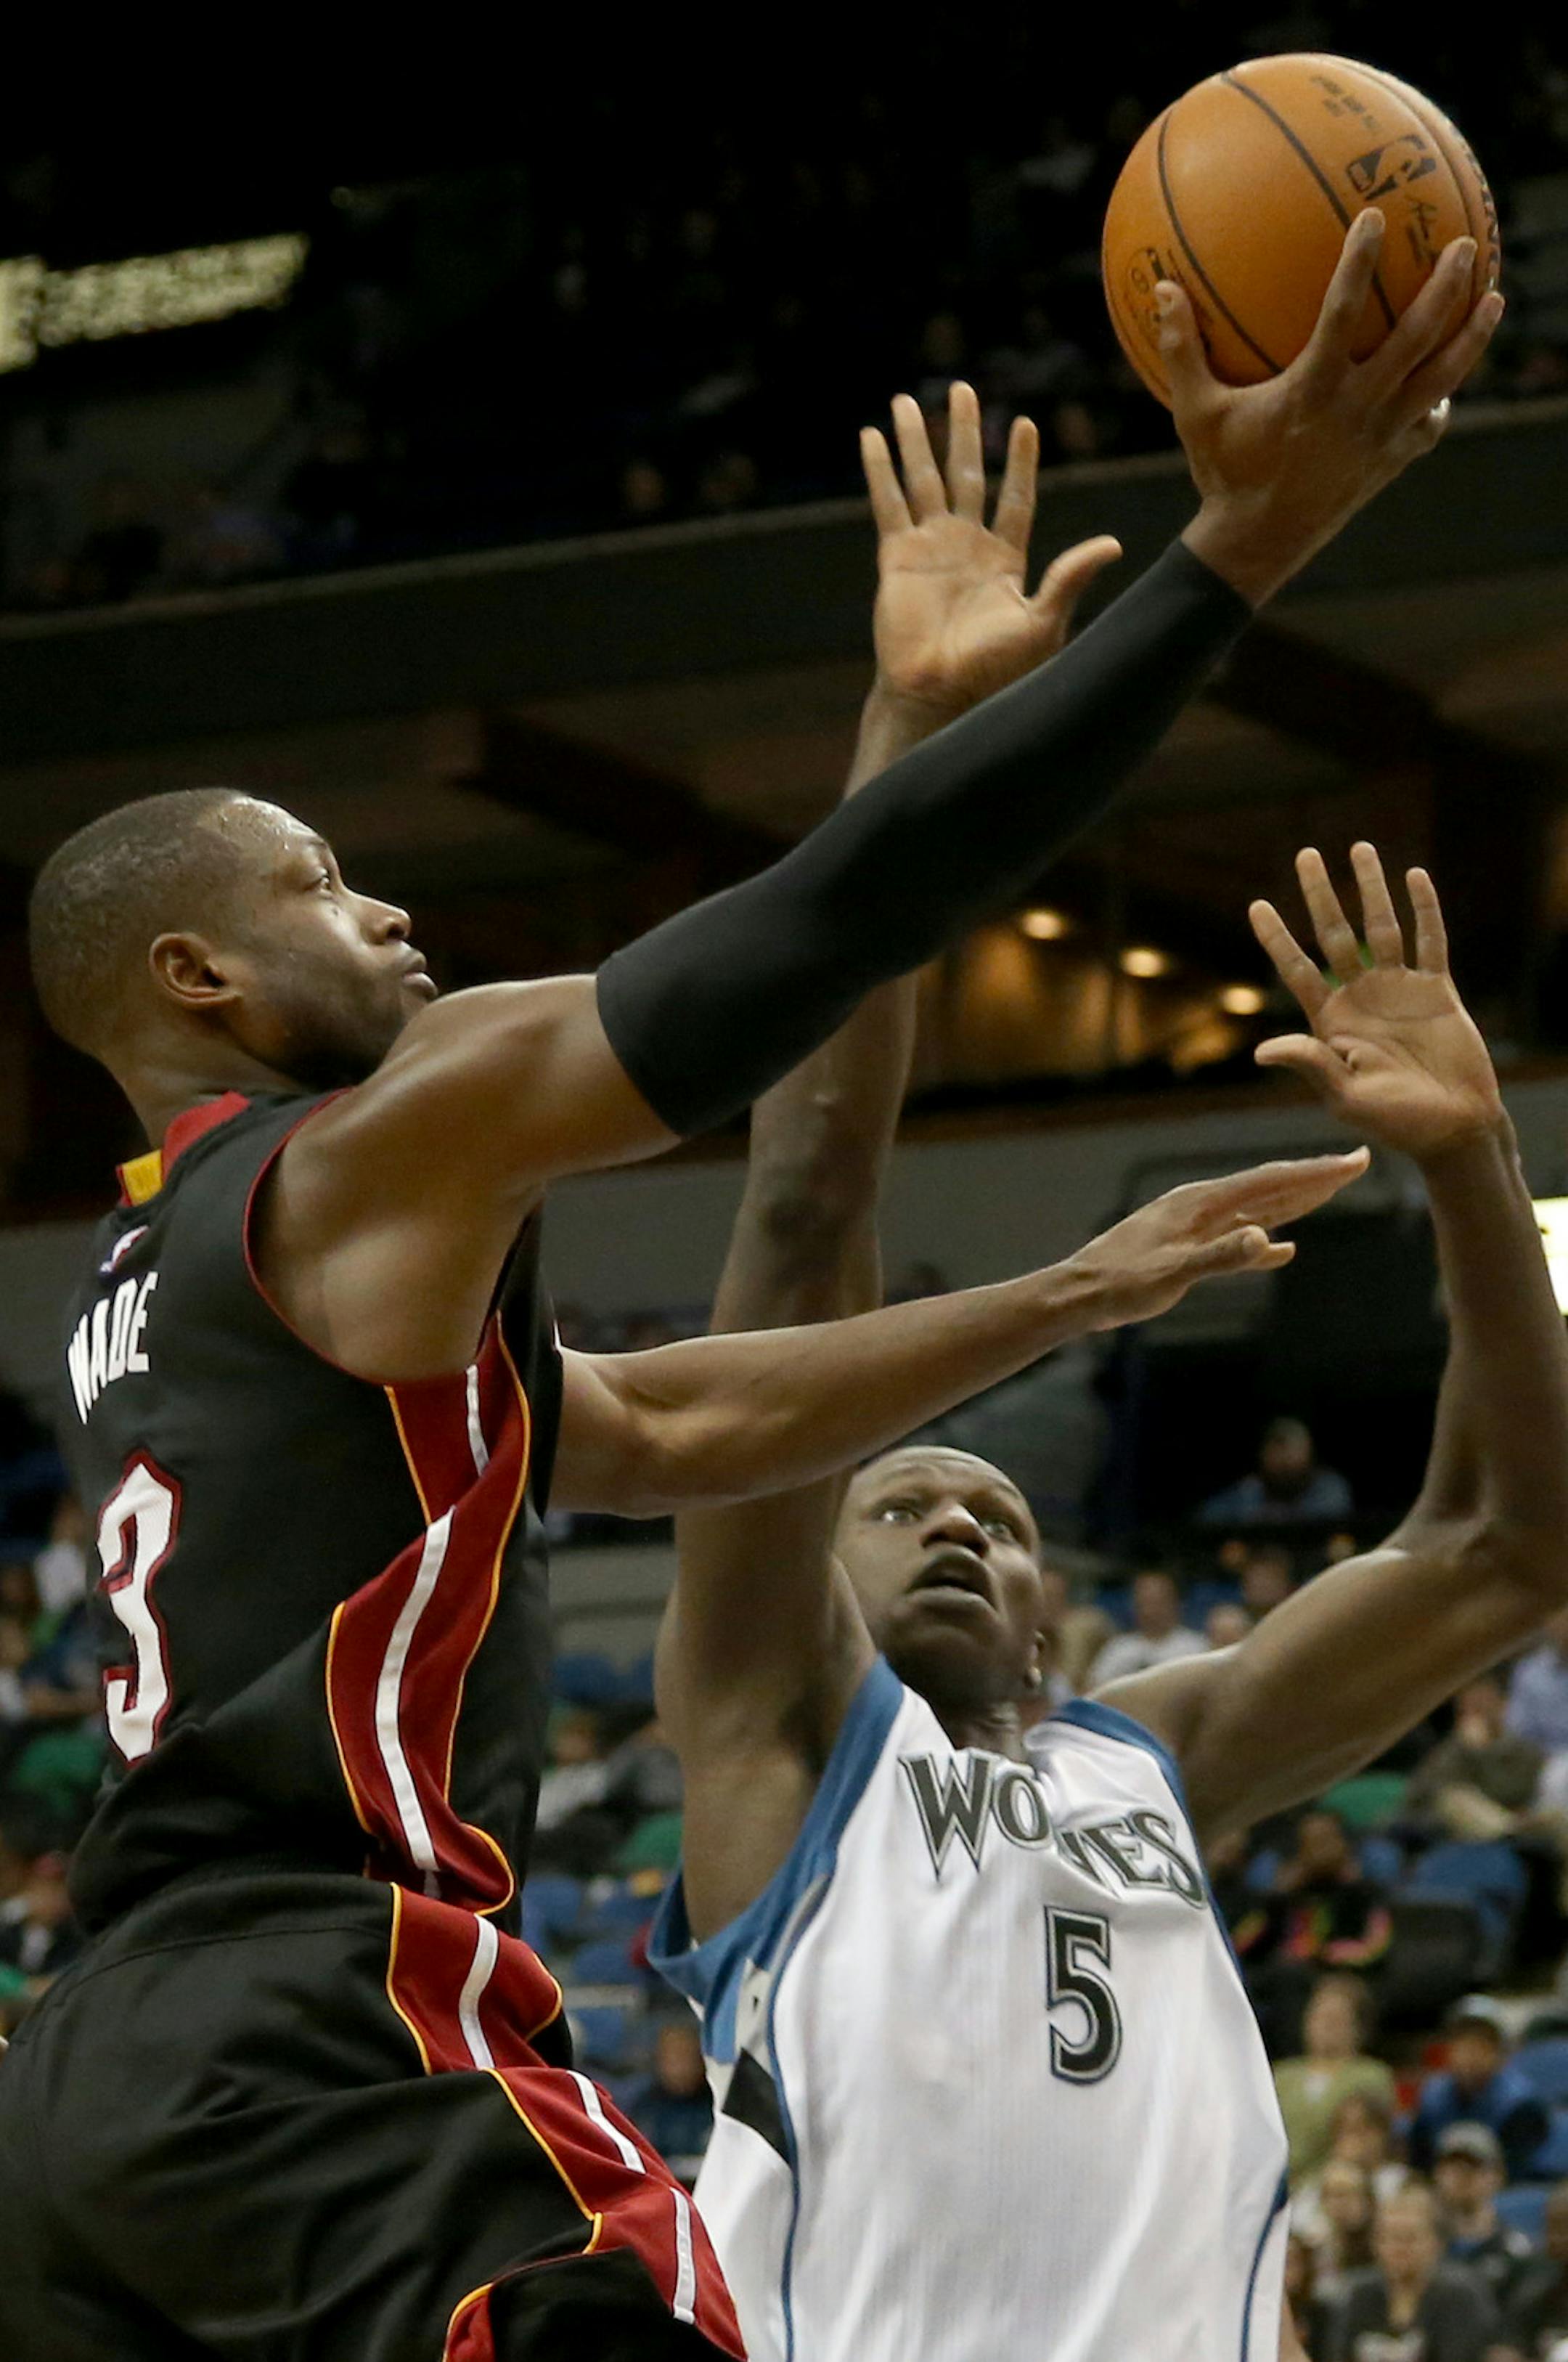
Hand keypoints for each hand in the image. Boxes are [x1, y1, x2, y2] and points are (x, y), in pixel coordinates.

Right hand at [860, 380, 1121, 717]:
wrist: (941, 692)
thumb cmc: (994, 670)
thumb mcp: (1043, 622)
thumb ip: (1070, 578)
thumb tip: (1113, 544)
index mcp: (1003, 559)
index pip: (1015, 497)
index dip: (1020, 462)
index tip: (1025, 423)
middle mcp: (966, 546)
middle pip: (967, 474)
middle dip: (965, 431)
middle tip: (962, 388)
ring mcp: (929, 547)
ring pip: (924, 479)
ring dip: (917, 438)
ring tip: (907, 399)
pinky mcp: (897, 555)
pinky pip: (888, 502)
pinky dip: (879, 469)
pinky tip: (872, 436)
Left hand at [1069, 1151, 1367, 1329]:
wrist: (1080, 1294)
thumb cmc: (1120, 1284)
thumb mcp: (1173, 1273)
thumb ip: (1221, 1257)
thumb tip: (1268, 1241)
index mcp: (1202, 1203)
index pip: (1271, 1181)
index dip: (1316, 1173)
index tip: (1355, 1162)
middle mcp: (1203, 1206)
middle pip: (1270, 1187)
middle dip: (1315, 1178)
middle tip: (1357, 1165)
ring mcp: (1196, 1226)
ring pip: (1257, 1210)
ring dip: (1295, 1202)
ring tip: (1330, 1193)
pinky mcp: (1188, 1248)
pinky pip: (1237, 1240)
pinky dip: (1264, 1242)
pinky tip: (1283, 1249)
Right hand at [1170, 211, 1504, 605]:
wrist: (1257, 544)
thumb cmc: (1224, 474)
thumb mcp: (1194, 413)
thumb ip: (1181, 349)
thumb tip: (1163, 288)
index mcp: (1314, 389)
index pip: (1344, 310)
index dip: (1359, 261)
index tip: (1375, 218)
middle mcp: (1359, 408)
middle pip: (1417, 337)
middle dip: (1446, 287)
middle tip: (1465, 246)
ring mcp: (1383, 436)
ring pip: (1441, 377)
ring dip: (1472, 336)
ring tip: (1494, 299)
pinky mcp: (1393, 460)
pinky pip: (1429, 423)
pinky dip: (1442, 397)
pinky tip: (1446, 379)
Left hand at [1250, 844, 1503, 1159]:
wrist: (1454, 1128)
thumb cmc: (1395, 1122)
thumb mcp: (1344, 1096)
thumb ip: (1310, 1064)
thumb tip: (1261, 1052)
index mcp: (1330, 1021)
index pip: (1297, 969)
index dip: (1277, 938)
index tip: (1256, 904)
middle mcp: (1360, 997)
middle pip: (1334, 934)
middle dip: (1319, 895)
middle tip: (1305, 855)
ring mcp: (1399, 990)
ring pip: (1382, 927)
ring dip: (1371, 888)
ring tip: (1359, 848)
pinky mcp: (1437, 990)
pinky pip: (1429, 941)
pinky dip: (1424, 909)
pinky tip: (1414, 876)